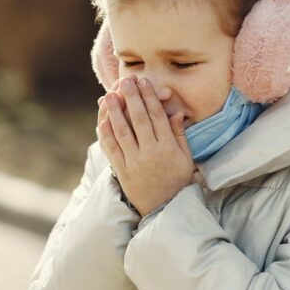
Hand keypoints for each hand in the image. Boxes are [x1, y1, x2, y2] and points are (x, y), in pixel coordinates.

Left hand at [97, 74, 196, 215]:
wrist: (164, 209)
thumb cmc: (177, 181)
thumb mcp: (186, 159)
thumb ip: (179, 135)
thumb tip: (177, 112)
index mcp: (168, 148)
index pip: (157, 116)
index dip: (149, 97)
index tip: (144, 82)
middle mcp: (151, 153)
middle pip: (139, 119)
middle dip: (131, 97)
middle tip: (125, 80)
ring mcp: (135, 162)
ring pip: (123, 132)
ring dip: (115, 112)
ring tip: (110, 95)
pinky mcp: (122, 171)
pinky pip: (113, 149)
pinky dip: (107, 134)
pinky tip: (103, 120)